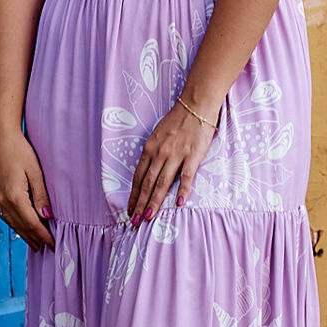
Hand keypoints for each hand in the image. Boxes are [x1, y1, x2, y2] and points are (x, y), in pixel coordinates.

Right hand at [0, 129, 54, 250]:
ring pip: (13, 224)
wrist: (1, 138)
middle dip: (36, 239)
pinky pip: (7, 217)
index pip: (33, 223)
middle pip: (22, 227)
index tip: (54, 244)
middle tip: (48, 248)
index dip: (44, 235)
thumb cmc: (20, 151)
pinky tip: (22, 228)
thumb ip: (41, 195)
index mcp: (15, 197)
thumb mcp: (36, 172)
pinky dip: (16, 226)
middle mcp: (4, 201)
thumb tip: (47, 216)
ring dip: (26, 235)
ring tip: (36, 244)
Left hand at [127, 96, 218, 223]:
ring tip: (149, 217)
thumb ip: (153, 153)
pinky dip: (182, 191)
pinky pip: (186, 177)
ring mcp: (176, 155)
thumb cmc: (177, 120)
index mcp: (149, 148)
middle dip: (140, 204)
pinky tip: (178, 204)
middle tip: (135, 221)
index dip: (134, 194)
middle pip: (147, 183)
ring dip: (154, 202)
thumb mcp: (158, 135)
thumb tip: (147, 171)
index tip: (130, 209)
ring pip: (162, 183)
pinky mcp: (193, 156)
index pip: (138, 176)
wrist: (196, 105)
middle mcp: (160, 153)